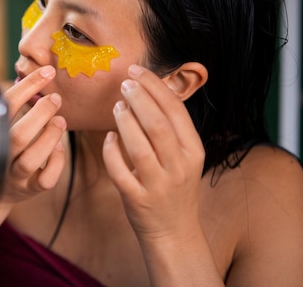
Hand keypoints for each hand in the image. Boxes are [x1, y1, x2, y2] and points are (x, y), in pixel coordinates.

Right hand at [1, 66, 66, 204]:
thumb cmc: (4, 147)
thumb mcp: (2, 126)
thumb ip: (12, 105)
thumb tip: (36, 73)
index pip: (5, 105)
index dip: (27, 86)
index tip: (47, 72)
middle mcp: (0, 154)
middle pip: (18, 135)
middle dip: (41, 113)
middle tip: (56, 98)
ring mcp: (15, 175)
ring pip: (31, 160)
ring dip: (50, 137)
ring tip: (60, 120)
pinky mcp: (30, 189)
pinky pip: (45, 180)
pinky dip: (56, 162)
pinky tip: (60, 148)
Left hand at [102, 65, 204, 242]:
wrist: (174, 232)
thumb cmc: (174, 186)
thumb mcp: (184, 156)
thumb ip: (170, 128)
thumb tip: (146, 88)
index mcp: (194, 151)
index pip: (175, 110)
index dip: (154, 86)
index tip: (136, 70)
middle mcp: (179, 167)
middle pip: (157, 124)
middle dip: (138, 98)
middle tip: (124, 84)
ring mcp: (159, 185)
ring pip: (138, 146)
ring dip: (124, 121)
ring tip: (117, 107)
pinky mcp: (138, 200)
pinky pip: (119, 170)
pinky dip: (111, 151)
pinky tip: (109, 138)